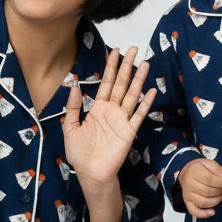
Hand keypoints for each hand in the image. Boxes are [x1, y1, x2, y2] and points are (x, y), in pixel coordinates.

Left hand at [62, 46, 155, 192]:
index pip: (106, 83)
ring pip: (132, 95)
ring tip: (145, 63)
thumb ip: (72, 107)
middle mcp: (111, 111)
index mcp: (97, 108)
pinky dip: (146, 103)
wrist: (90, 173)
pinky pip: (139, 115)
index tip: (115, 51)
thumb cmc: (79, 153)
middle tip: (133, 48)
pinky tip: (152, 91)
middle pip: (121, 84)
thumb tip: (75, 86)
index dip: (110, 67)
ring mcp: (122, 120)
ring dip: (138, 80)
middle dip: (127, 66)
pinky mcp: (129, 131)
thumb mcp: (69, 127)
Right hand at [178, 157, 221, 218]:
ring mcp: (188, 195)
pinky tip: (212, 212)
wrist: (186, 174)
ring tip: (220, 195)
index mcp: (193, 172)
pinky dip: (204, 214)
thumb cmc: (198, 169)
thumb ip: (217, 169)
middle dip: (220, 191)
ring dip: (216, 200)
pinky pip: (194, 211)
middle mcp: (189, 184)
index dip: (221, 182)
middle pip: (208, 191)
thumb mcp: (207, 163)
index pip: (210, 179)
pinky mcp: (188, 203)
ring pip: (204, 202)